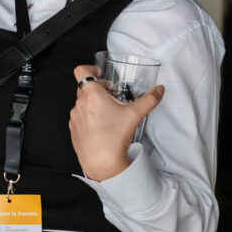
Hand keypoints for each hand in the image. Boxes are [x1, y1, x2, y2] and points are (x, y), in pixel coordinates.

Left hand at [68, 65, 163, 181]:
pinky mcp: (73, 129)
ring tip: (108, 112)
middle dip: (98, 89)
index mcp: (91, 95)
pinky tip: (101, 126)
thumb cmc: (114, 137)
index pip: (81, 71)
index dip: (89, 69)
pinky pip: (79, 116)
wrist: (101, 162)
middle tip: (111, 95)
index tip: (100, 74)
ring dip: (93, 103)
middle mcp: (79, 104)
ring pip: (82, 103)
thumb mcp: (135, 115)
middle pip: (85, 88)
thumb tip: (159, 90)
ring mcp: (74, 117)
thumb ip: (149, 99)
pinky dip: (88, 116)